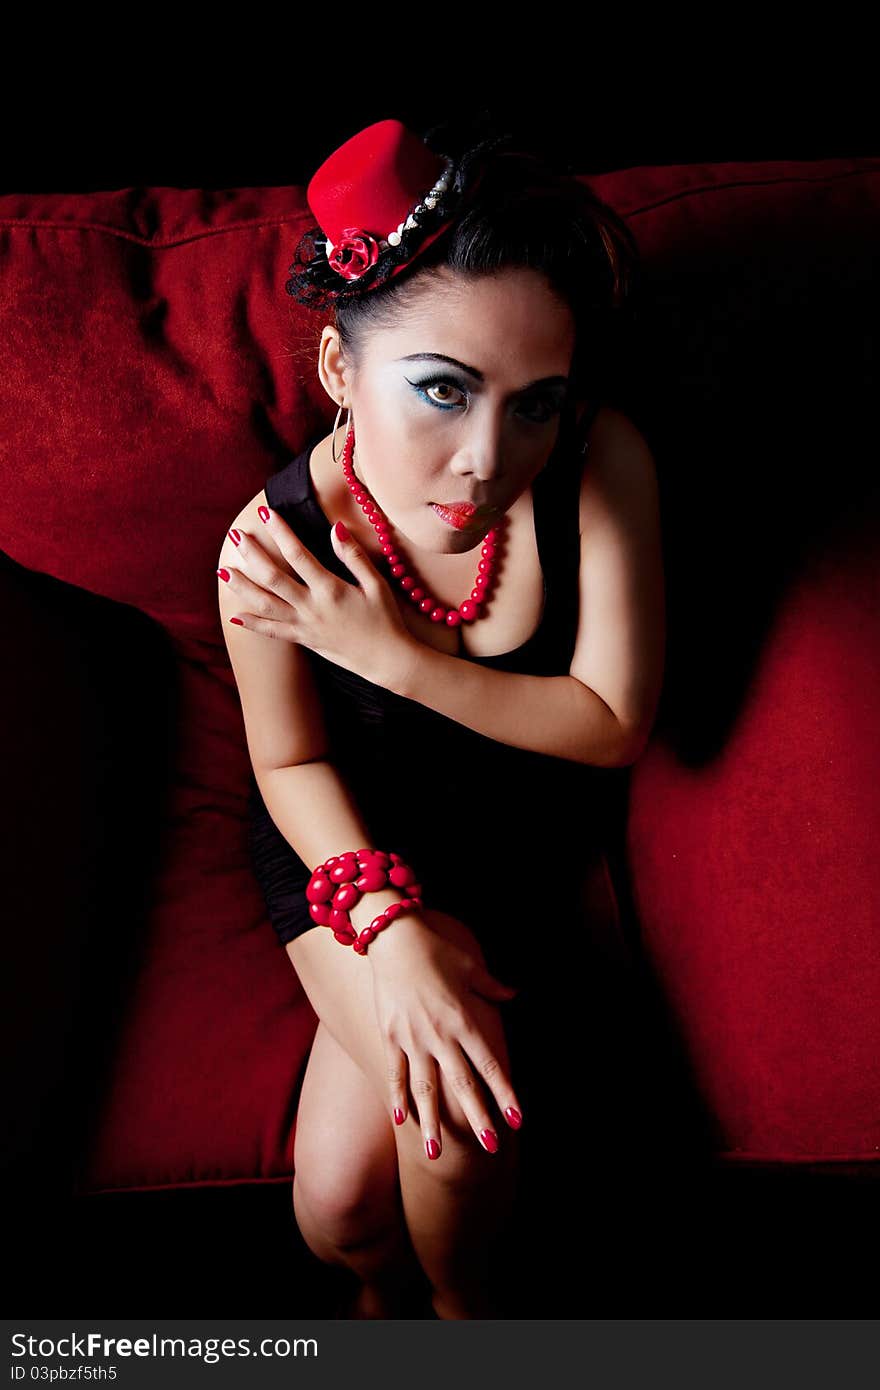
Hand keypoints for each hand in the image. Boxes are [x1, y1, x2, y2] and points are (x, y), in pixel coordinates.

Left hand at [220, 508, 417, 688]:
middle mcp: (312, 607)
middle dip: (252, 555)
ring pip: (265, 605)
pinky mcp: (304, 640)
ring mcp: (305, 625)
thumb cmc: (385, 619)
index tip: (267, 513)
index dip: (280, 532)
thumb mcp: (376, 584)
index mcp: (330, 589)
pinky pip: (273, 633)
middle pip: (273, 577)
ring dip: (243, 588)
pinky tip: (235, 616)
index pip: (298, 554)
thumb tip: (336, 528)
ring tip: (223, 571)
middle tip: (236, 535)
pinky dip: (253, 625)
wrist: (387, 659)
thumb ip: (354, 556)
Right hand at [367, 907, 524, 1161]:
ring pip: (425, 1089)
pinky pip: (395, 1073)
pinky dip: (398, 1097)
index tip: (517, 1120)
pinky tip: (402, 1121)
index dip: (504, 1093)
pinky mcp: (390, 1037)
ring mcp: (412, 1039)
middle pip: (462, 1084)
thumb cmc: (437, 950)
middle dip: (477, 1118)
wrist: (394, 939)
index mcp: (464, 1020)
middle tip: (490, 1148)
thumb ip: (492, 987)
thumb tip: (514, 993)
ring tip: (436, 1154)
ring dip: (432, 1122)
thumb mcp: (471, 967)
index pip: (489, 1065)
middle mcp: (440, 1035)